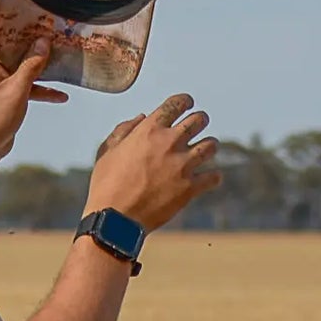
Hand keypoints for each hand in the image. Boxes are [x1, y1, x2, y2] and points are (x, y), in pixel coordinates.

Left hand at [0, 28, 66, 164]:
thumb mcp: (17, 89)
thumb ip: (31, 65)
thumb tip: (43, 42)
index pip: (0, 32)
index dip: (17, 22)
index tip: (36, 16)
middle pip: (14, 48)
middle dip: (34, 42)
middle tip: (54, 33)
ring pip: (22, 67)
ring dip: (40, 66)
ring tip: (60, 58)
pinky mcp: (5, 96)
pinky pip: (25, 86)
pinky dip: (40, 88)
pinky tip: (60, 95)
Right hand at [85, 93, 221, 231]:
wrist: (115, 219)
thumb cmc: (106, 185)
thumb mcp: (107, 152)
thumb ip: (124, 130)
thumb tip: (141, 117)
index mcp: (149, 130)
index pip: (177, 104)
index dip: (185, 101)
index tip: (187, 104)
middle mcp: (169, 143)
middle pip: (200, 120)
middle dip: (200, 121)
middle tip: (198, 126)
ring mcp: (182, 165)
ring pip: (211, 145)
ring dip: (208, 146)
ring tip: (204, 151)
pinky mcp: (190, 188)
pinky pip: (214, 177)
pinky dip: (212, 177)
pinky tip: (206, 178)